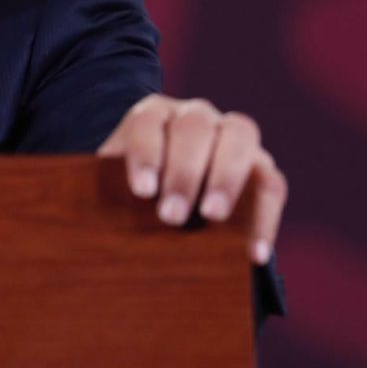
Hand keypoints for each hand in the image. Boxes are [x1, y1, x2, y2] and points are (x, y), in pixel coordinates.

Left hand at [98, 94, 286, 264]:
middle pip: (195, 127)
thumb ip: (109, 195)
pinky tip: (253, 253)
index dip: (146, 154)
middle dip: (184, 171)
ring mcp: (232, 135)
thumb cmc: (132, 189)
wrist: (164, 188)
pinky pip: (271, 184)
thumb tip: (96, 225)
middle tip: (171, 215)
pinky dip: (264, 217)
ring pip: (240, 137)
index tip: (142, 191)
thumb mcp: (113, 185)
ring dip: (226, 178)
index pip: (148, 123)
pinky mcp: (262, 166)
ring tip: (212, 218)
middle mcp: (196, 115)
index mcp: (152, 114)